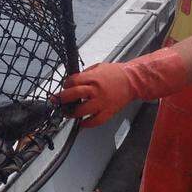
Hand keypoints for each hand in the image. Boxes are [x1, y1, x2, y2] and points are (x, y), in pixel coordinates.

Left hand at [53, 48, 189, 128]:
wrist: (133, 81)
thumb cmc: (116, 73)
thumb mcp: (98, 67)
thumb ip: (86, 74)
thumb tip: (73, 80)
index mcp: (92, 78)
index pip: (72, 82)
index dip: (66, 85)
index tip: (64, 87)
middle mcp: (95, 90)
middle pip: (73, 95)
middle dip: (62, 98)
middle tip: (58, 101)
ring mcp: (102, 102)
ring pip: (82, 110)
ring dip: (72, 113)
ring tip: (67, 113)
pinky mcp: (108, 111)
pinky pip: (95, 121)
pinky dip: (87, 124)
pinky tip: (81, 123)